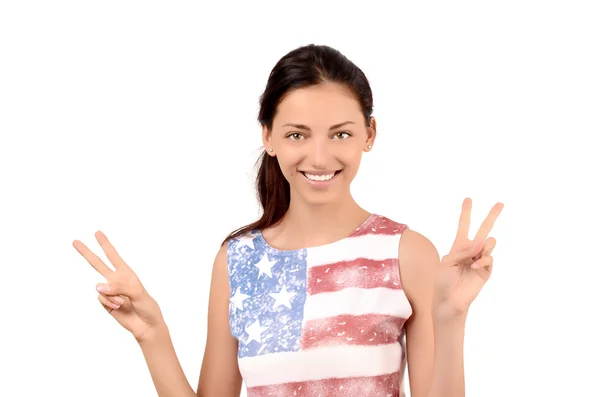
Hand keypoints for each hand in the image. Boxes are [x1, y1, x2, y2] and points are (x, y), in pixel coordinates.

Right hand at [73, 231, 164, 342]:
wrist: (146, 325)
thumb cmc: (147, 306)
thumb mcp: (138, 293)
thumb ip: (119, 287)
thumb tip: (99, 287)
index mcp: (126, 273)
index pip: (113, 256)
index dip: (105, 244)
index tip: (97, 232)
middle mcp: (116, 280)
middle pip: (98, 264)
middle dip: (87, 253)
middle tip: (74, 241)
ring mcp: (109, 292)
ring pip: (100, 288)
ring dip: (112, 295)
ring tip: (123, 302)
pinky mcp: (105, 303)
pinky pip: (101, 299)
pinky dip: (109, 303)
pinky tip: (118, 307)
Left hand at [434, 198, 503, 318]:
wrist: (450, 299)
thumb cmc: (443, 280)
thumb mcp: (448, 261)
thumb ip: (463, 250)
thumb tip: (481, 243)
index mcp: (458, 246)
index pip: (463, 226)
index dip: (466, 212)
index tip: (468, 199)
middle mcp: (471, 250)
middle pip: (483, 229)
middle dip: (492, 216)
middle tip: (500, 203)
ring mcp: (480, 259)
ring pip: (489, 242)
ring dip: (484, 245)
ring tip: (476, 254)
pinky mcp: (487, 270)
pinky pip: (489, 257)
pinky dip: (482, 260)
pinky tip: (475, 266)